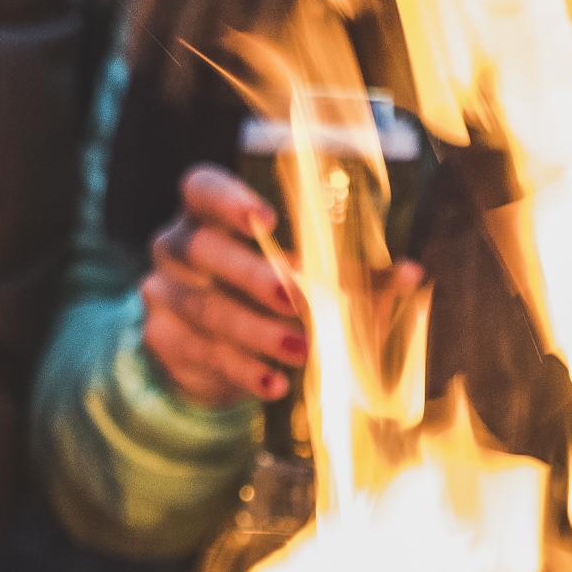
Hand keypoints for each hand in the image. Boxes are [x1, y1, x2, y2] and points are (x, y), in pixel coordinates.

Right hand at [142, 164, 364, 410]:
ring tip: (300, 351)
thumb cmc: (267, 290)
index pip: (202, 188)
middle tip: (296, 299)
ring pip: (204, 308)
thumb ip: (351, 270)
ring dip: (255, 332)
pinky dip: (241, 371)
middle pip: (203, 249)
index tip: (267, 218)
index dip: (230, 200)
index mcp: (207, 210)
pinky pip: (199, 353)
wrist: (209, 345)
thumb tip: (410, 272)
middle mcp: (176, 244)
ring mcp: (162, 291)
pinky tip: (273, 383)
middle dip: (252, 275)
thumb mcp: (306, 273)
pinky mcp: (161, 337)